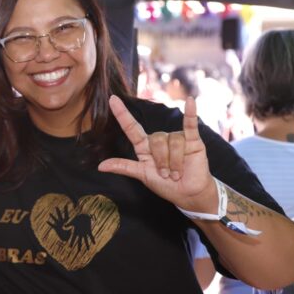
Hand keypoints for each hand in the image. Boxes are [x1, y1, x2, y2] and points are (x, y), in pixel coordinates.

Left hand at [97, 95, 216, 212]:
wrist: (187, 193)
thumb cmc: (165, 184)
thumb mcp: (142, 175)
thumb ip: (124, 167)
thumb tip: (100, 166)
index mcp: (144, 147)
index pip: (131, 128)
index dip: (122, 114)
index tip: (112, 99)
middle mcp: (159, 139)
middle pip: (156, 140)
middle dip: (161, 161)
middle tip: (166, 175)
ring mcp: (176, 138)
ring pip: (173, 142)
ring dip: (174, 162)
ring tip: (177, 173)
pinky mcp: (193, 140)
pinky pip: (190, 124)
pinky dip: (191, 113)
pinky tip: (190, 101)